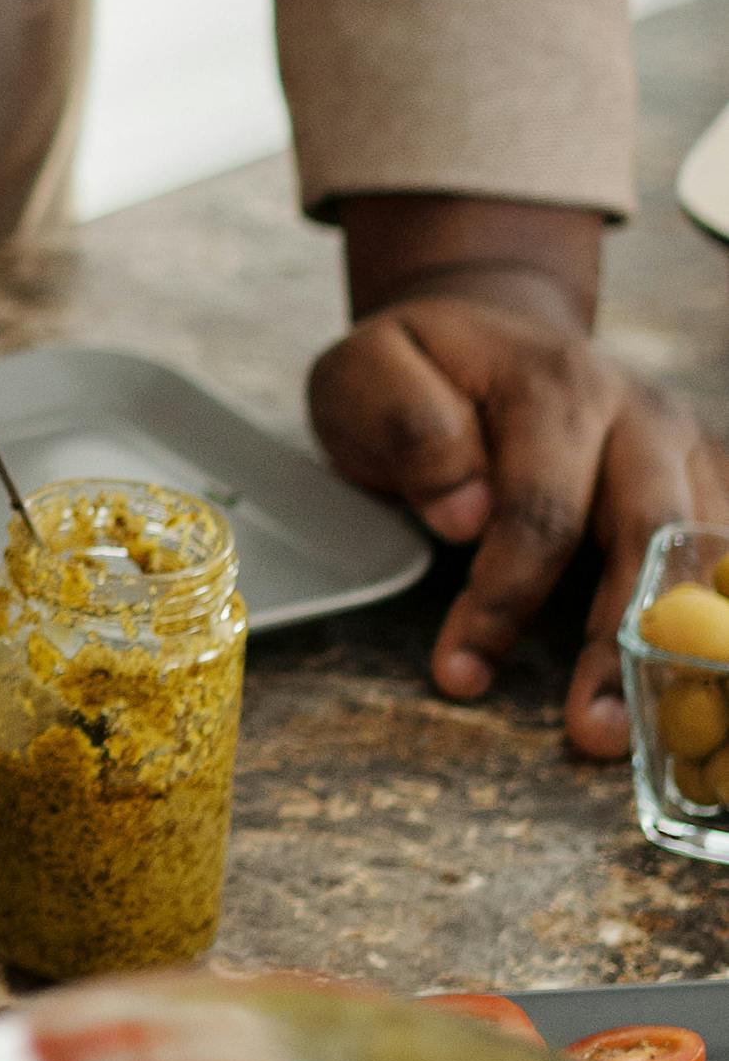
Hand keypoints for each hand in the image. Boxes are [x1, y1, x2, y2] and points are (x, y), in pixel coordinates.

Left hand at [311, 234, 728, 753]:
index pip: (544, 509)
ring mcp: (685, 446)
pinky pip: (727, 555)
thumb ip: (407, 427)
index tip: (460, 668)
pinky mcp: (707, 479)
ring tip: (650, 729)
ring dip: (686, 648)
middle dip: (621, 642)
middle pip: (654, 535)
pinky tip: (696, 687)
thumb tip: (464, 511)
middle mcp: (640, 412)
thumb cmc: (422, 369)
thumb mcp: (367, 374)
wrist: (487, 329)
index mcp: (556, 385)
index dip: (506, 595)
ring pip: (711, 552)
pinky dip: (716, 620)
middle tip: (593, 730)